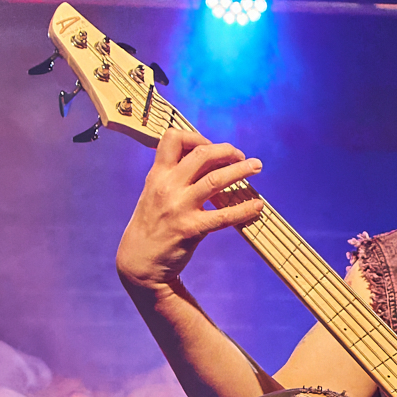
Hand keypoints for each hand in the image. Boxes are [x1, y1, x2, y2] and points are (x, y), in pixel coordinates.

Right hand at [115, 128, 265, 299]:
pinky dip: (244, 209)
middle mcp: (167, 186)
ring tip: (256, 166)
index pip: (173, 138)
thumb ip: (174, 175)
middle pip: (202, 154)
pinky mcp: (191, 229)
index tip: (211, 146)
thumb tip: (205, 158)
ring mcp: (179, 207)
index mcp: (157, 175)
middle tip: (241, 156)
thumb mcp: (155, 193)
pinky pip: (224, 216)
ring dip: (241, 170)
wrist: (139, 260)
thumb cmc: (152, 224)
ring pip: (216, 179)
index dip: (196, 136)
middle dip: (226, 150)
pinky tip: (257, 206)